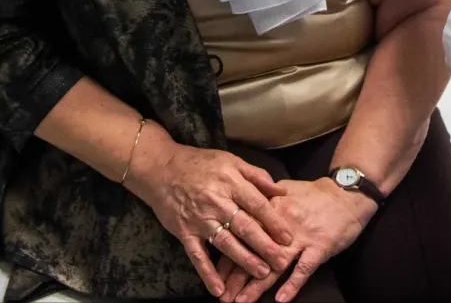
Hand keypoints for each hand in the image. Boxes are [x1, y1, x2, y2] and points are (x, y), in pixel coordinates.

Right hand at [128, 136, 295, 296]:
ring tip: (261, 273)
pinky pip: (197, 256)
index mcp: (230, 183)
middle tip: (282, 262)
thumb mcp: (231, 161)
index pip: (257, 205)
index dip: (274, 223)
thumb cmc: (200, 164)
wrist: (161, 169)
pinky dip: (207, 273)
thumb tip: (282, 192)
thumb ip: (257, 176)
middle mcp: (216, 202)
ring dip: (244, 260)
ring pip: (225, 243)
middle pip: (245, 227)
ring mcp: (200, 219)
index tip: (288, 238)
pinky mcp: (185, 232)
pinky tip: (218, 289)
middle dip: (265, 246)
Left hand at [214, 178, 376, 302]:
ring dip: (257, 286)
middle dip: (237, 277)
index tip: (215, 275)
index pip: (243, 235)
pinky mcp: (320, 246)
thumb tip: (241, 207)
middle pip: (255, 253)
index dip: (229, 256)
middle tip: (224, 297)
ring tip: (241, 301)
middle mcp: (282, 225)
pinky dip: (293, 284)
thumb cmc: (315, 194)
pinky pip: (304, 268)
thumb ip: (263, 199)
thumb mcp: (284, 190)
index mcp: (271, 210)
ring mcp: (302, 237)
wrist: (346, 193)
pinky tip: (281, 299)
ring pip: (275, 264)